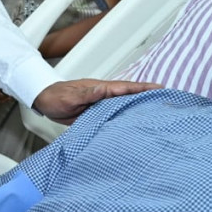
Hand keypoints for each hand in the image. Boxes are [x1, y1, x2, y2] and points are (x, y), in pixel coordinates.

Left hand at [32, 79, 160, 123]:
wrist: (44, 101)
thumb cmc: (56, 97)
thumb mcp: (71, 97)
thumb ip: (88, 94)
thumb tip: (104, 88)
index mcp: (101, 89)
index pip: (126, 88)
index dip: (143, 89)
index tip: (160, 89)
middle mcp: (104, 95)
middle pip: (130, 95)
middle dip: (147, 96)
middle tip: (167, 100)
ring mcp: (101, 103)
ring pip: (124, 104)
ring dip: (139, 106)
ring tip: (157, 111)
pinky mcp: (97, 112)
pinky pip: (115, 114)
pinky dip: (125, 116)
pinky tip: (133, 123)